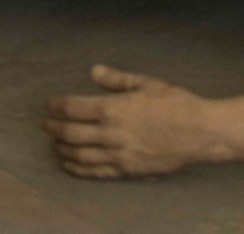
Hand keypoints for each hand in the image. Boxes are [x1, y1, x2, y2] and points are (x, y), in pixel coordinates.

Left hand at [42, 63, 219, 178]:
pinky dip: (76, 168)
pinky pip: (93, 172)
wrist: (199, 132)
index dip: (56, 106)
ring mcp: (117, 154)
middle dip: (52, 128)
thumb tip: (93, 70)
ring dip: (61, 148)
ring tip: (54, 143)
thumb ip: (117, 79)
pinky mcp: (125, 170)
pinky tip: (68, 163)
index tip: (48, 105)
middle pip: (70, 133)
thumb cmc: (175, 102)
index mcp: (114, 108)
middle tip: (44, 124)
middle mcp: (110, 133)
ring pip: (78, 154)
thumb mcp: (147, 83)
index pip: (73, 108)